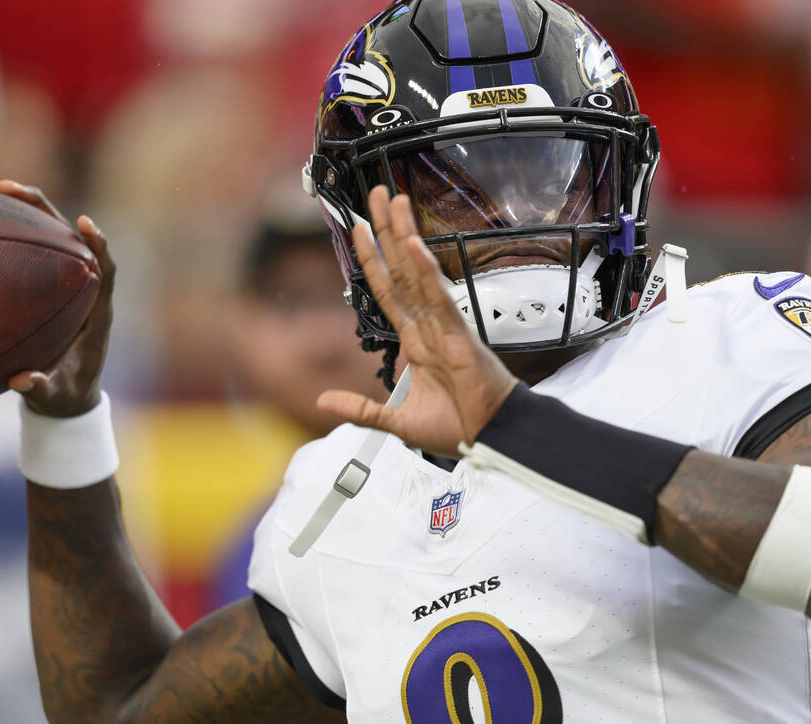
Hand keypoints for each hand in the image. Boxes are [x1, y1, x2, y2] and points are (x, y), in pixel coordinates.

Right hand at [0, 177, 115, 417]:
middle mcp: (82, 287)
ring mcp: (62, 281)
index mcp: (96, 312)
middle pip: (69, 235)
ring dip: (19, 208)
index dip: (99, 245)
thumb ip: (41, 389)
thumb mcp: (54, 396)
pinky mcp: (44, 283)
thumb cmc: (66, 395)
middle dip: (41, 206)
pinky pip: (27, 249)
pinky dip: (5, 231)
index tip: (85, 223)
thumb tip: (22, 382)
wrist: (68, 397)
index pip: (104, 269)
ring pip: (46, 234)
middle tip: (5, 187)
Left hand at [316, 186, 517, 455]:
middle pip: (402, 269)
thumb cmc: (456, 429)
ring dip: (405, 237)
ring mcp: (444, 328)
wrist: (488, 441)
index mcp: (415, 342)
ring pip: (420, 274)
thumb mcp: (396, 422)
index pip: (387, 290)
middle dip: (387, 231)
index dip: (371, 259)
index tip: (358, 229)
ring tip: (394, 202)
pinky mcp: (460, 338)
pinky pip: (441, 301)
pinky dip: (428, 274)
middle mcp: (428, 326)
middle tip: (377, 194)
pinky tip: (415, 248)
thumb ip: (361, 410)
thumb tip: (322, 401)